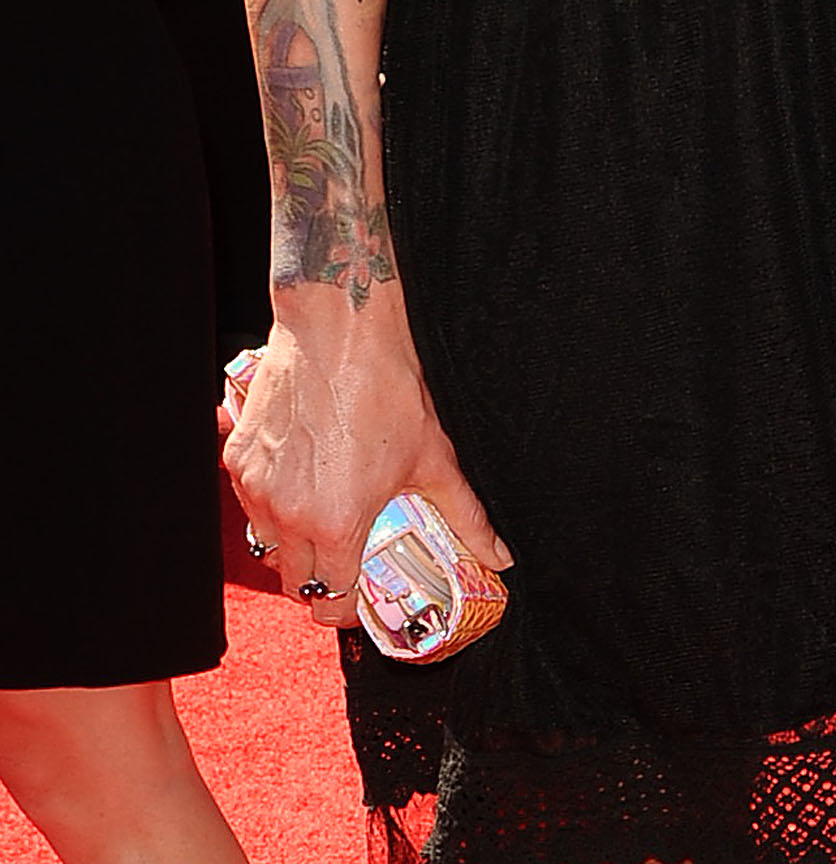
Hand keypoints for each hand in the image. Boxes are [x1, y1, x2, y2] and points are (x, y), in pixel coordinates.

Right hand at [223, 305, 512, 626]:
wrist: (338, 326)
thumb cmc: (388, 387)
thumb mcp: (434, 457)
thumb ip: (466, 517)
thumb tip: (500, 558)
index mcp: (336, 525)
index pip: (331, 600)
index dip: (349, 606)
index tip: (363, 594)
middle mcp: (288, 517)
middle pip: (295, 582)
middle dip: (322, 580)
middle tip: (349, 556)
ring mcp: (256, 490)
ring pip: (269, 547)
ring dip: (295, 546)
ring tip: (328, 517)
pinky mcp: (238, 460)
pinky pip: (250, 506)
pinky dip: (273, 506)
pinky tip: (304, 480)